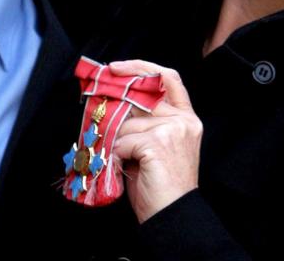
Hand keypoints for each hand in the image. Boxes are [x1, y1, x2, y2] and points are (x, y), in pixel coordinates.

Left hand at [111, 60, 202, 222]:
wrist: (171, 216)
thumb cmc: (160, 186)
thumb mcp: (155, 146)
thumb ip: (144, 123)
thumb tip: (114, 105)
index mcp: (186, 119)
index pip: (168, 78)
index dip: (141, 67)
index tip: (116, 68)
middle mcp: (183, 121)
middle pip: (141, 97)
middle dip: (115, 100)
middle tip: (96, 102)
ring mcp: (172, 131)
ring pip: (128, 122)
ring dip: (115, 141)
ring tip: (119, 158)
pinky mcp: (158, 144)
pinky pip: (123, 140)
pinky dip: (117, 155)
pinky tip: (124, 167)